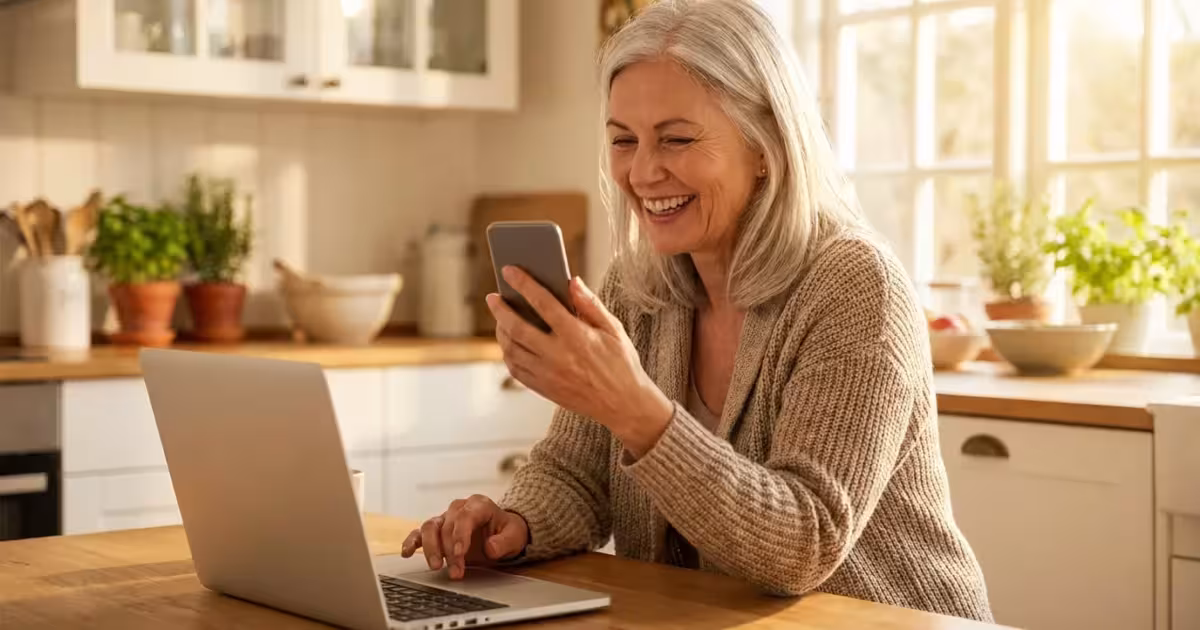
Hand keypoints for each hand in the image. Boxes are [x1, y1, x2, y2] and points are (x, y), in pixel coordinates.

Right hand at [400, 495, 528, 578]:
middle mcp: (459, 508)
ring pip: (430, 527)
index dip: (460, 535)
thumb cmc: (508, 532)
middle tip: (456, 572)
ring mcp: (446, 518)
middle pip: (447, 526)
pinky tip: (406, 553)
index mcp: (479, 504)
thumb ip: (504, 542)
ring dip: (430, 548)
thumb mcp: (515, 536)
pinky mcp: (437, 530)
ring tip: (435, 566)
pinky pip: (419, 533)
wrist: (502, 533)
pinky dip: (411, 542)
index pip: (465, 516)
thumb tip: (490, 547)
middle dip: (450, 551)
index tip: (459, 554)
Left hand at [486, 266, 673, 456]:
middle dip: (500, 309)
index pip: (543, 302)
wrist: (623, 404)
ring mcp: (548, 374)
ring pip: (512, 350)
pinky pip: (516, 370)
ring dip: (501, 332)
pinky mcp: (544, 389)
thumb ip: (590, 304)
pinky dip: (508, 354)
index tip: (508, 271)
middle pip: (517, 327)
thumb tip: (572, 281)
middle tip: (493, 297)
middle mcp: (558, 355)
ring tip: (500, 319)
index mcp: (576, 336)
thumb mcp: (613, 329)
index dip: (523, 284)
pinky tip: (510, 344)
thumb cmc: (621, 363)